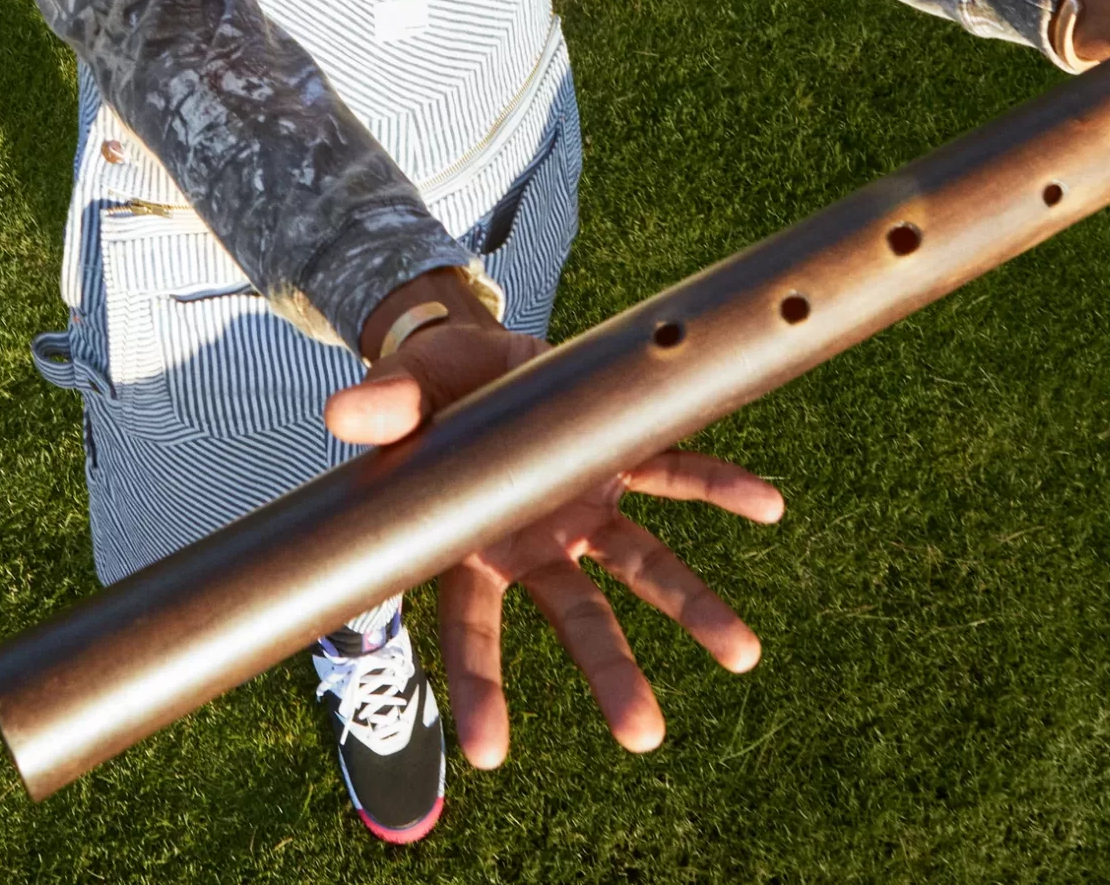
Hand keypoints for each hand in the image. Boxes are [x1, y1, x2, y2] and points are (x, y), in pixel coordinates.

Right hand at [324, 319, 783, 765]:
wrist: (482, 353)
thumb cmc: (433, 386)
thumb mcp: (405, 388)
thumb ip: (385, 406)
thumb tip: (342, 414)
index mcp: (475, 537)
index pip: (472, 623)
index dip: (481, 685)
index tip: (490, 756)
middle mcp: (538, 539)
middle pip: (577, 616)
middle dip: (612, 672)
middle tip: (645, 734)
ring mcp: (587, 506)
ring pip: (643, 565)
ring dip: (694, 605)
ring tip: (745, 654)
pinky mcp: (624, 461)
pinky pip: (676, 475)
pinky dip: (721, 487)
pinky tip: (768, 505)